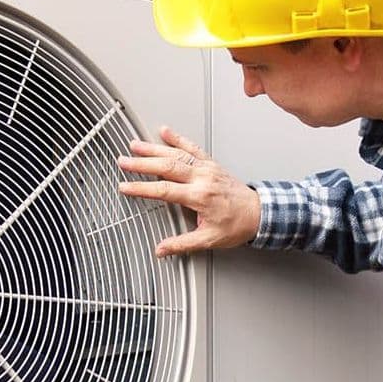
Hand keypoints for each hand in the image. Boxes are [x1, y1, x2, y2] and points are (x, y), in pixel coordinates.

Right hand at [118, 126, 260, 257]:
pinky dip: (177, 138)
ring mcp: (207, 169)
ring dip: (154, 148)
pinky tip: (165, 131)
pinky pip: (192, 148)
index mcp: (199, 197)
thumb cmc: (237, 225)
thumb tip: (161, 250)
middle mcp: (202, 178)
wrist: (259, 213)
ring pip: (176, 154)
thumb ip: (182, 244)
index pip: (164, 190)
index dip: (142, 188)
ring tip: (135, 145)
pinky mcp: (211, 164)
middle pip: (166, 167)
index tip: (125, 187)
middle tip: (123, 161)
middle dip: (142, 163)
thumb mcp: (208, 239)